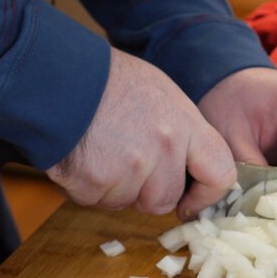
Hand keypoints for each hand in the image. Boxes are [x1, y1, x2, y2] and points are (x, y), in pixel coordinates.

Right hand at [46, 48, 235, 218]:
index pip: (220, 173)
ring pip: (128, 203)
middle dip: (145, 192)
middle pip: (165, 198)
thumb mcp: (161, 94)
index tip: (191, 201)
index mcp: (185, 124)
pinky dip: (85, 188)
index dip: (207, 194)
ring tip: (100, 151)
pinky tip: (81, 157)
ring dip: (113, 189)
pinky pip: (96, 201)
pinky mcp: (95, 183)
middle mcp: (163, 148)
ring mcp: (130, 168)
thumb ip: (182, 133)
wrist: (55, 74)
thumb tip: (192, 167)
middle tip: (125, 162)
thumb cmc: (108, 81)